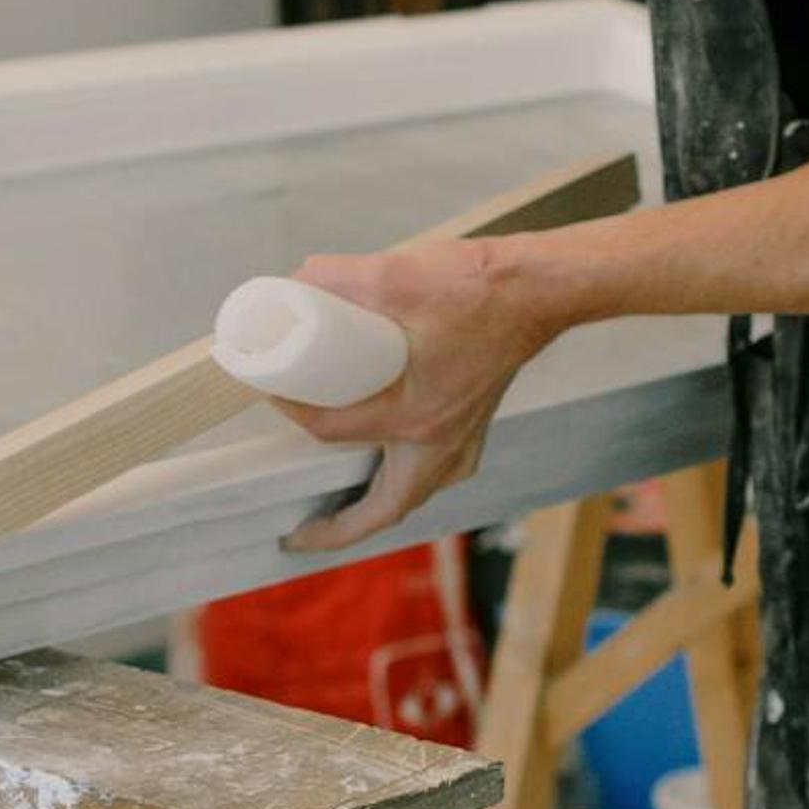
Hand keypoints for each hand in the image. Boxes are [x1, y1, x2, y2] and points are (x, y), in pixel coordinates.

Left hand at [271, 239, 562, 554]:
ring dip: (375, 508)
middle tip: (299, 533)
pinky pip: (433, 474)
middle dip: (339, 528)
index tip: (269, 391)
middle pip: (385, 507)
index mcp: (418, 415)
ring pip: (412, 495)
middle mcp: (443, 440)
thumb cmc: (476, 287)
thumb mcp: (395, 274)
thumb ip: (337, 277)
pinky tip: (383, 470)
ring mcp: (464, 439)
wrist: (538, 288)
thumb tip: (293, 283)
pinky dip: (403, 483)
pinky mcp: (473, 426)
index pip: (332, 430)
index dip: (291, 411)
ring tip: (339, 511)